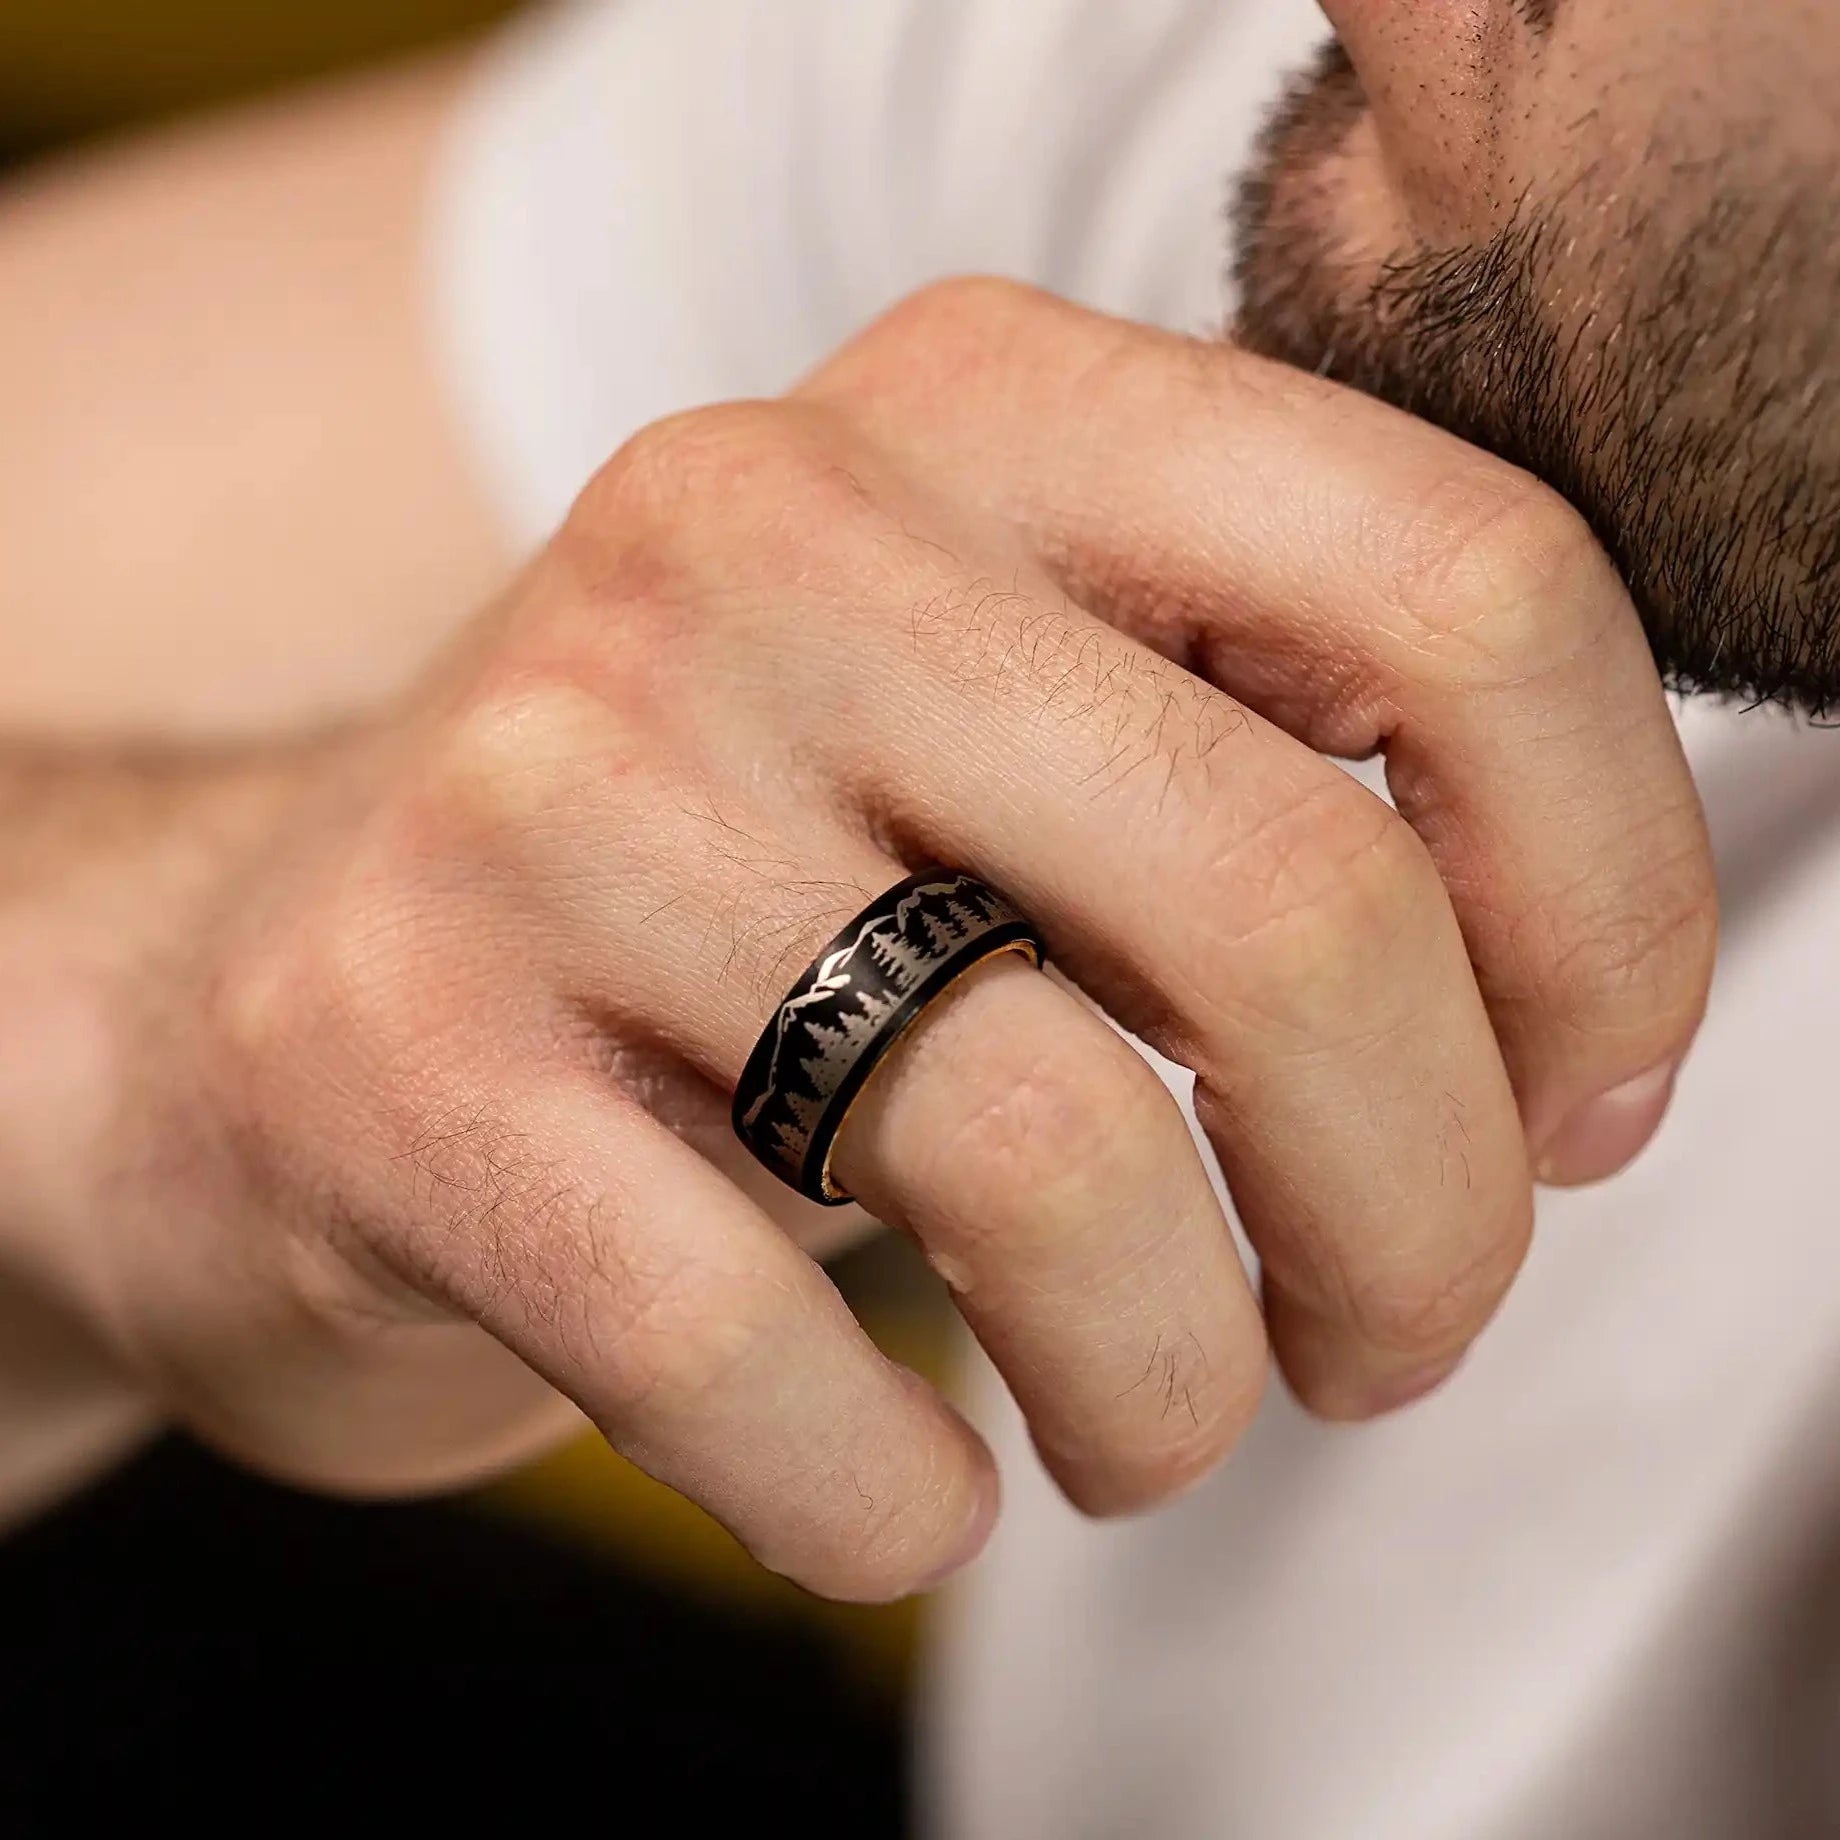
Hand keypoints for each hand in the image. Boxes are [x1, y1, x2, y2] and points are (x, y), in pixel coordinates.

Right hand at [51, 281, 1715, 1598]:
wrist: (270, 986)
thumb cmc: (740, 890)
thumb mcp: (1028, 738)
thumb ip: (1293, 782)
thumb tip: (1577, 1044)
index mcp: (982, 409)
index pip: (1471, 589)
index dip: (1612, 906)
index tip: (1581, 1105)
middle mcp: (758, 537)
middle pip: (1301, 909)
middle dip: (1429, 1214)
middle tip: (1389, 1331)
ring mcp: (553, 790)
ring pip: (1057, 1163)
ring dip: (1178, 1388)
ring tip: (1148, 1419)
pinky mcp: (390, 1049)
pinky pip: (763, 1368)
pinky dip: (895, 1502)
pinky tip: (909, 1489)